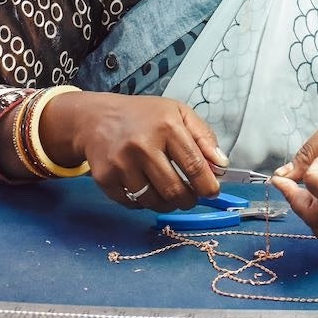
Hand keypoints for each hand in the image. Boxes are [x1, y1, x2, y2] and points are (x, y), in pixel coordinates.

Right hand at [39, 91, 228, 210]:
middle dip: (188, 200)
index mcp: (167, 126)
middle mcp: (143, 145)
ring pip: (154, 201)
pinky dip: (143, 203)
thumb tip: (221, 165)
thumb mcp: (178, 113)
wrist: (97, 118)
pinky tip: (146, 188)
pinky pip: (132, 204)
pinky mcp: (105, 178)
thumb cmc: (143, 116)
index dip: (207, 185)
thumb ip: (204, 137)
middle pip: (175, 189)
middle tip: (190, 197)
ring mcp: (122, 163)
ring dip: (167, 204)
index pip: (194, 165)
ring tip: (170, 193)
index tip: (212, 192)